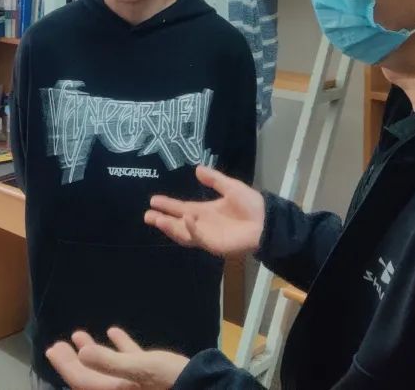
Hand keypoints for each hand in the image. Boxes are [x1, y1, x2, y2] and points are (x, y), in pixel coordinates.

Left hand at [46, 328, 189, 389]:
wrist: (203, 385)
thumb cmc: (170, 379)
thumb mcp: (139, 369)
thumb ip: (109, 362)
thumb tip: (80, 353)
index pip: (82, 380)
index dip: (65, 366)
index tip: (52, 348)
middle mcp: (121, 389)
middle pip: (89, 376)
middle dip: (73, 360)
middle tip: (58, 344)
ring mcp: (136, 383)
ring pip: (106, 368)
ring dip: (93, 351)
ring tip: (79, 334)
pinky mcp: (151, 374)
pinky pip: (129, 361)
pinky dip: (120, 347)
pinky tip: (114, 331)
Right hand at [145, 165, 264, 257]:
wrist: (267, 220)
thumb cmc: (250, 205)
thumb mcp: (230, 187)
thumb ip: (214, 180)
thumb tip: (197, 169)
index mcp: (205, 212)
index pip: (181, 209)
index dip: (168, 205)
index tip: (153, 200)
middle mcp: (203, 225)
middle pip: (177, 224)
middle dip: (162, 221)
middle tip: (147, 216)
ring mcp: (208, 236)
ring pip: (184, 234)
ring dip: (170, 227)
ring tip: (157, 219)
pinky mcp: (215, 244)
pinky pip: (200, 237)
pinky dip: (191, 229)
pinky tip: (186, 218)